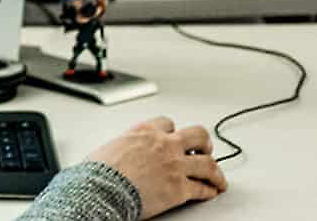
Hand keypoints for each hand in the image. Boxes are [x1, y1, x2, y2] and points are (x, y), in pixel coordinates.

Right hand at [87, 117, 228, 218]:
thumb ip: (123, 147)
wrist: (101, 190)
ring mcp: (175, 166)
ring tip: (218, 178)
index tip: (176, 138)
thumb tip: (119, 155)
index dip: (174, 132)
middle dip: (204, 144)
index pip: (168, 123)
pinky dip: (209, 192)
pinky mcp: (180, 189)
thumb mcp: (108, 148)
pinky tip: (210, 193)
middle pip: (198, 136)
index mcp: (144, 132)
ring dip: (216, 172)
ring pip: (209, 164)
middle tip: (205, 151)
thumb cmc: (98, 172)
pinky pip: (202, 189)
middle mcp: (164, 145)